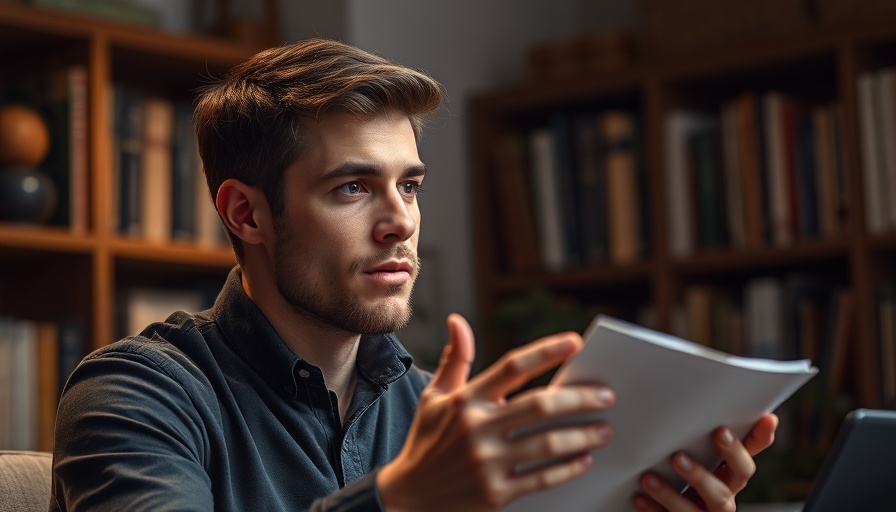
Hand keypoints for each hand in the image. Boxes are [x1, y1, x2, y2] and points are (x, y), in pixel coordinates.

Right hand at [378, 313, 614, 511]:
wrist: (408, 499)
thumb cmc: (426, 441)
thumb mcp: (435, 397)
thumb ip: (455, 359)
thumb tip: (457, 320)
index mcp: (466, 399)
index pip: (512, 366)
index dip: (546, 351)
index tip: (576, 341)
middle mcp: (477, 428)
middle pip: (540, 404)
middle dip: (580, 397)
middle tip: (607, 395)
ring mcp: (487, 462)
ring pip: (548, 444)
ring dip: (582, 435)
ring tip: (604, 429)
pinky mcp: (495, 493)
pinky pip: (542, 478)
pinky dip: (568, 468)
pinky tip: (584, 459)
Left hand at [633, 413, 778, 511]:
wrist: (674, 505)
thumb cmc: (684, 467)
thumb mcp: (697, 447)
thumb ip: (700, 429)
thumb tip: (703, 390)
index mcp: (729, 476)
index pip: (745, 463)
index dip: (746, 448)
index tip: (722, 430)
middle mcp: (721, 498)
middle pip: (721, 492)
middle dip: (700, 475)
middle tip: (678, 457)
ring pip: (693, 511)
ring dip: (670, 495)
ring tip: (648, 478)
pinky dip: (653, 510)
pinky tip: (639, 498)